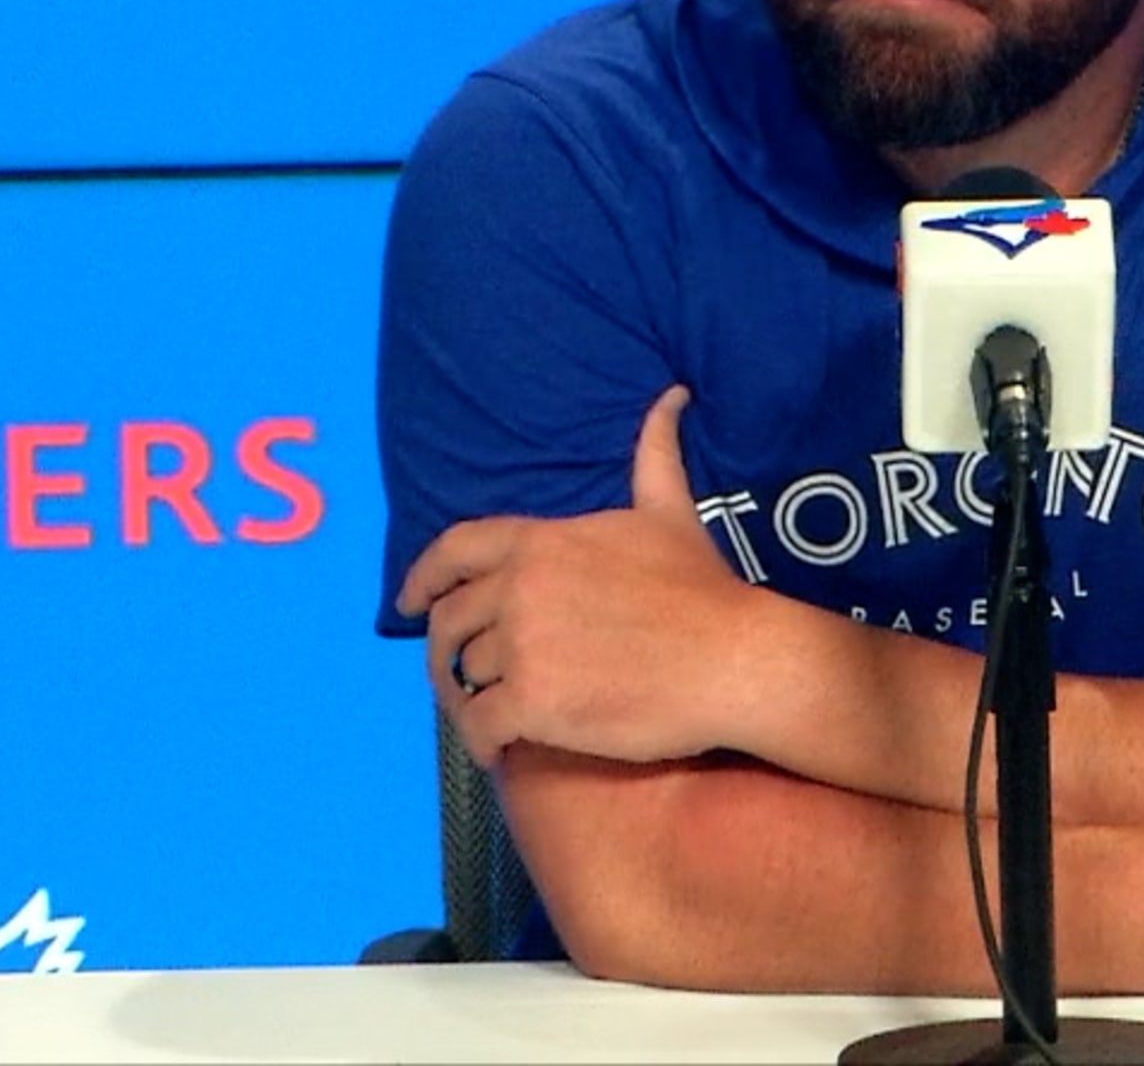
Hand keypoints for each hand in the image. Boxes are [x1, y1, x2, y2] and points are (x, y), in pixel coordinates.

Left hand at [396, 387, 754, 768]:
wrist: (734, 660)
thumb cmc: (703, 590)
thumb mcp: (670, 511)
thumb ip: (654, 454)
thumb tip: (673, 394)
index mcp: (542, 543)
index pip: (454, 550)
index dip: (423, 576)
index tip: (408, 601)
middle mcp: (520, 589)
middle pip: (450, 622)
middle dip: (447, 649)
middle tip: (460, 676)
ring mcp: (522, 646)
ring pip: (464, 676)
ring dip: (470, 698)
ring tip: (489, 716)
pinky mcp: (532, 703)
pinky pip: (478, 725)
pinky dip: (481, 741)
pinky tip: (499, 748)